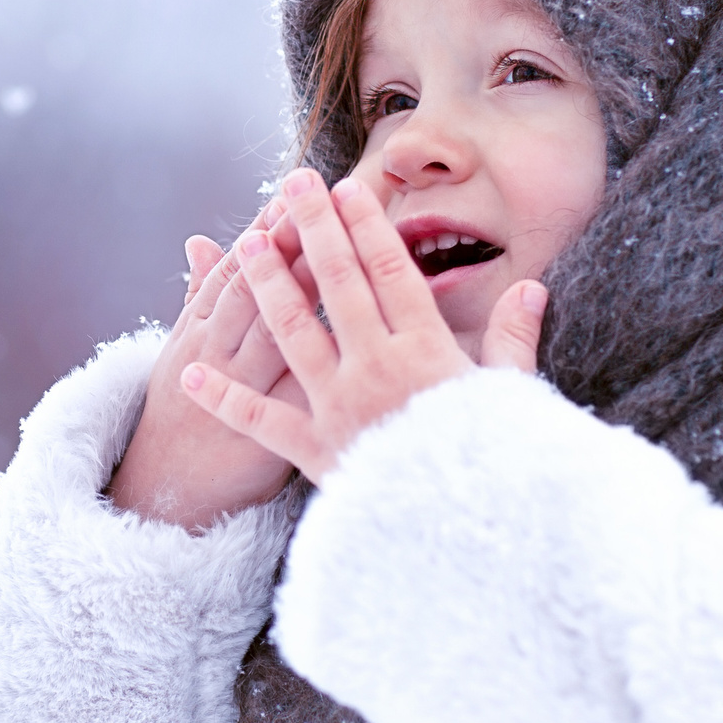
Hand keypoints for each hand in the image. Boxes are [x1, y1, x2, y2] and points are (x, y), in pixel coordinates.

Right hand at [108, 199, 315, 530]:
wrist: (164, 492)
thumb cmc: (181, 417)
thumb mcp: (182, 350)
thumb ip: (200, 296)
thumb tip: (198, 241)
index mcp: (199, 330)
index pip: (237, 269)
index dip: (263, 229)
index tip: (290, 192)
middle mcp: (217, 353)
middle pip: (258, 288)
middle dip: (287, 242)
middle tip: (318, 199)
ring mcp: (244, 393)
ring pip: (276, 329)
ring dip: (301, 285)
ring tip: (330, 243)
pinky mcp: (270, 433)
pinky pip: (296, 392)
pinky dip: (316, 364)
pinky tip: (344, 334)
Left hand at [180, 168, 547, 482]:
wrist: (473, 537)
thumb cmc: (499, 466)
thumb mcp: (512, 397)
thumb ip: (514, 339)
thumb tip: (533, 288)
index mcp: (427, 351)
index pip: (390, 273)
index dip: (367, 226)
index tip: (348, 188)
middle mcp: (378, 369)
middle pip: (338, 285)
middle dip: (313, 229)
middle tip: (292, 185)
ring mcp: (342, 408)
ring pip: (294, 332)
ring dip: (268, 283)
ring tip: (245, 241)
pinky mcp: (317, 452)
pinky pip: (262, 421)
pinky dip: (224, 398)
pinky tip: (190, 371)